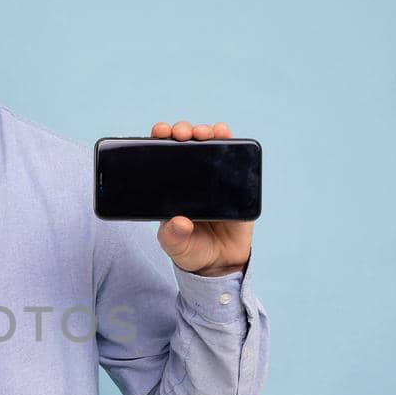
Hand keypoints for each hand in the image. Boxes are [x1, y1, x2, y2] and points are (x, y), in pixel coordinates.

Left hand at [150, 120, 254, 276]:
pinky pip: (235, 161)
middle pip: (187, 144)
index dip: (160, 139)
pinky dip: (232, 145)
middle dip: (183, 131)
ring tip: (204, 133)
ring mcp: (215, 179)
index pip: (163, 155)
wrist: (220, 263)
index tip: (159, 132)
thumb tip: (178, 222)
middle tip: (182, 134)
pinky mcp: (236, 185)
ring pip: (211, 146)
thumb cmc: (192, 250)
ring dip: (207, 132)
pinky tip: (226, 136)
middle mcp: (192, 177)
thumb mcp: (175, 246)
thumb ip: (173, 237)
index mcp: (171, 186)